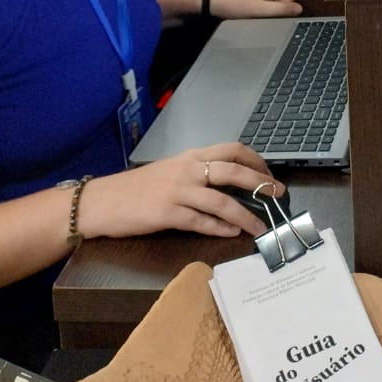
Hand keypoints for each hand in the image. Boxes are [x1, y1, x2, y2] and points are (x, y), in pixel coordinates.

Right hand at [78, 143, 285, 241]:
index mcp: (190, 156)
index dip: (256, 161)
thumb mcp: (171, 171)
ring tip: (261, 226)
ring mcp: (177, 191)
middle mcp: (187, 169)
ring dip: (245, 215)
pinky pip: (201, 222)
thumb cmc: (137, 188)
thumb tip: (230, 183)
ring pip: (221, 200)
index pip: (232, 149)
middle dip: (260, 183)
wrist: (102, 201)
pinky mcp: (167, 214)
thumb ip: (198, 173)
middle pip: (233, 170)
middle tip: (278, 195)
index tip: (270, 175)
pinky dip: (220, 228)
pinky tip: (233, 233)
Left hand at [210, 0, 301, 18]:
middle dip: (276, 4)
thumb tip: (299, 9)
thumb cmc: (234, 4)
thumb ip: (282, 10)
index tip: (265, 9)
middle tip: (260, 8)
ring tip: (255, 5)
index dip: (282, 7)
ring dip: (270, 3)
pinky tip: (253, 2)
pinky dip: (265, 1)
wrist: (214, 0)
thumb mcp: (260, 10)